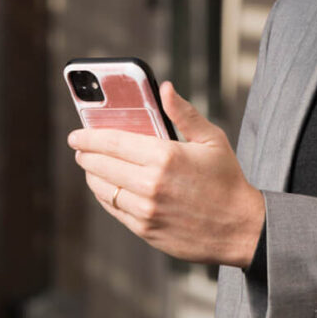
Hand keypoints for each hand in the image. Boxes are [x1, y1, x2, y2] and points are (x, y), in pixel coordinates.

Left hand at [68, 82, 264, 267]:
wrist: (239, 229)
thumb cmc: (227, 180)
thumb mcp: (211, 139)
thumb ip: (183, 113)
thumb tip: (164, 87)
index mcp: (165, 156)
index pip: (113, 142)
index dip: (89, 136)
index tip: (77, 134)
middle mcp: (151, 184)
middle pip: (101, 165)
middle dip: (85, 154)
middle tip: (80, 148)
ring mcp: (146, 210)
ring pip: (103, 189)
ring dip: (92, 175)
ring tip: (91, 166)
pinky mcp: (145, 230)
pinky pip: (113, 209)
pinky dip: (105, 195)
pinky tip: (106, 187)